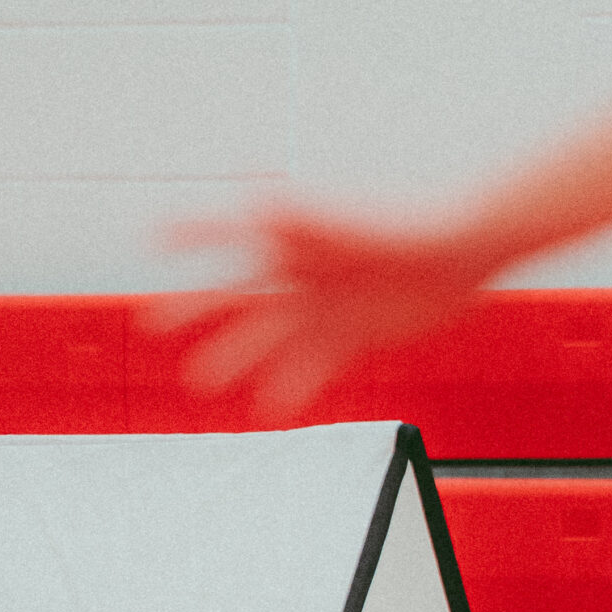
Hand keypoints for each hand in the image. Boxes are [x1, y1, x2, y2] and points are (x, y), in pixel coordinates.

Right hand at [150, 202, 493, 422]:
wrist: (463, 247)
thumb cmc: (409, 221)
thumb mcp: (349, 218)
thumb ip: (303, 215)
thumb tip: (258, 201)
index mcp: (293, 230)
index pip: (228, 226)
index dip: (189, 230)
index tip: (148, 238)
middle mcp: (301, 267)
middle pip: (237, 290)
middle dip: (195, 307)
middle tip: (151, 325)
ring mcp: (324, 302)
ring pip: (267, 336)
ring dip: (234, 358)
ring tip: (199, 384)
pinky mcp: (352, 334)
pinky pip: (312, 365)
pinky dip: (290, 387)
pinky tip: (268, 411)